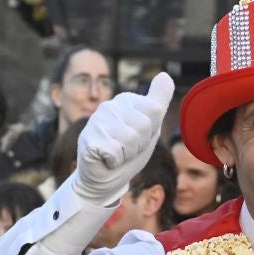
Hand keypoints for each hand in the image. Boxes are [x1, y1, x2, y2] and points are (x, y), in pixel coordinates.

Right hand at [73, 72, 174, 204]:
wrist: (106, 179)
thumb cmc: (128, 153)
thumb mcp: (149, 127)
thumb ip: (158, 101)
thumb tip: (165, 75)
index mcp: (126, 100)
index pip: (154, 110)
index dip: (151, 132)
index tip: (139, 139)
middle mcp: (109, 105)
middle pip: (144, 125)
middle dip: (139, 145)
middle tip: (126, 150)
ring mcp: (96, 120)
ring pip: (130, 139)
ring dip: (127, 155)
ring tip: (117, 155)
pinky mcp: (88, 138)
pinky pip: (115, 152)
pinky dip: (114, 162)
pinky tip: (106, 160)